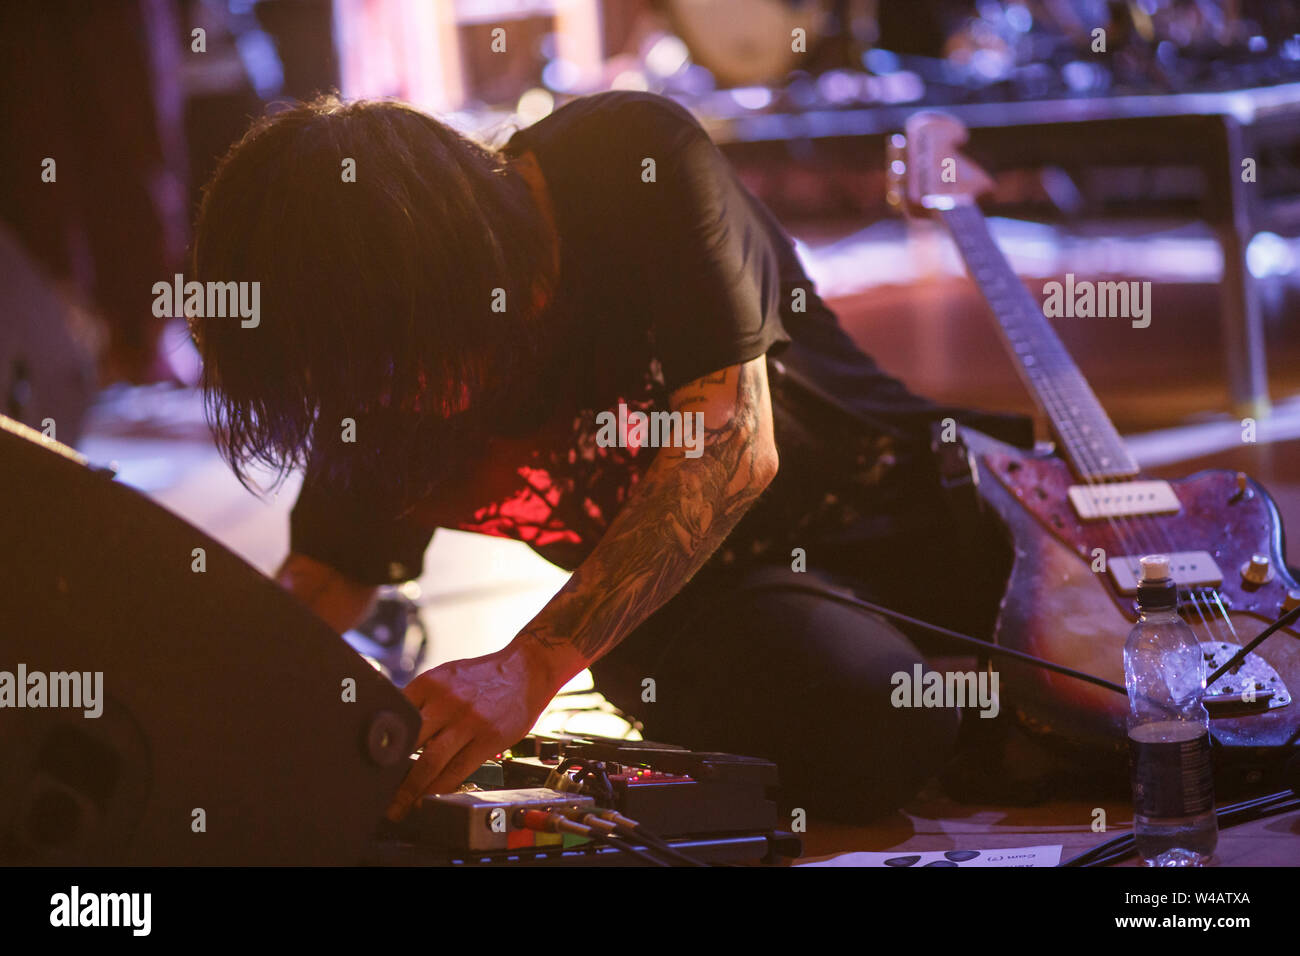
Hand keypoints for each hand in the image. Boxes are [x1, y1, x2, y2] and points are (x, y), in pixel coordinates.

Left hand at [385, 640, 562, 820]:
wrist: (526, 669)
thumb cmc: (484, 676)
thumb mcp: (447, 676)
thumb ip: (423, 698)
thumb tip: (394, 728)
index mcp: (431, 682)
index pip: (394, 716)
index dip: (379, 743)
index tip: (369, 763)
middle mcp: (447, 700)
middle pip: (408, 743)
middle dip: (389, 772)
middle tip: (377, 791)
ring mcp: (469, 720)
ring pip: (429, 763)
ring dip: (410, 790)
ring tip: (399, 806)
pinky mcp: (488, 738)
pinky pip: (457, 771)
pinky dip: (438, 789)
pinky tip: (429, 798)